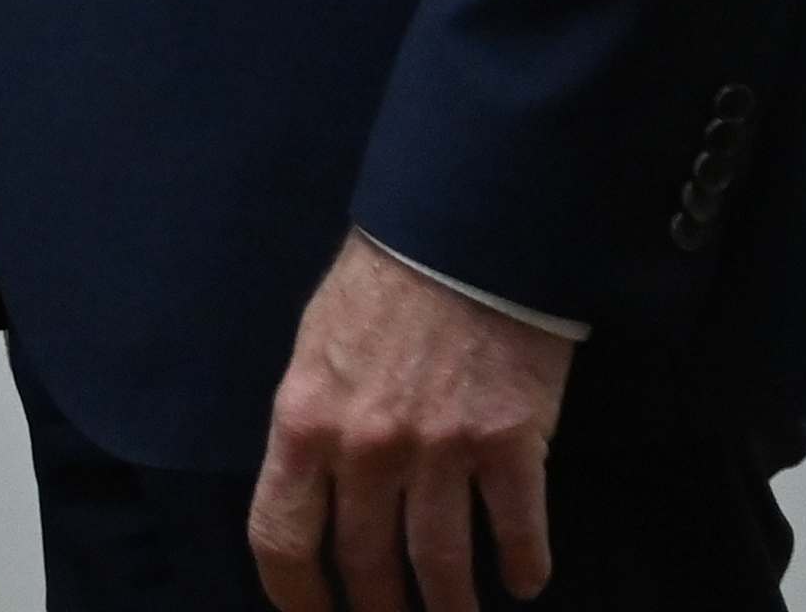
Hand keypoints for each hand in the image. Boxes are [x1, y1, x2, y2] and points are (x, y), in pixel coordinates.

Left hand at [250, 230, 573, 608]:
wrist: (461, 232)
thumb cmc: (381, 288)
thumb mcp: (315, 351)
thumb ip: (314, 427)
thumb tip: (317, 496)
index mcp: (305, 422)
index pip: (280, 535)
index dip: (294, 594)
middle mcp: (366, 448)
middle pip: (365, 564)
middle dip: (377, 611)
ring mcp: (440, 450)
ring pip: (440, 564)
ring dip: (449, 607)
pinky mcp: (509, 443)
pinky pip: (517, 531)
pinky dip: (523, 566)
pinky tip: (524, 582)